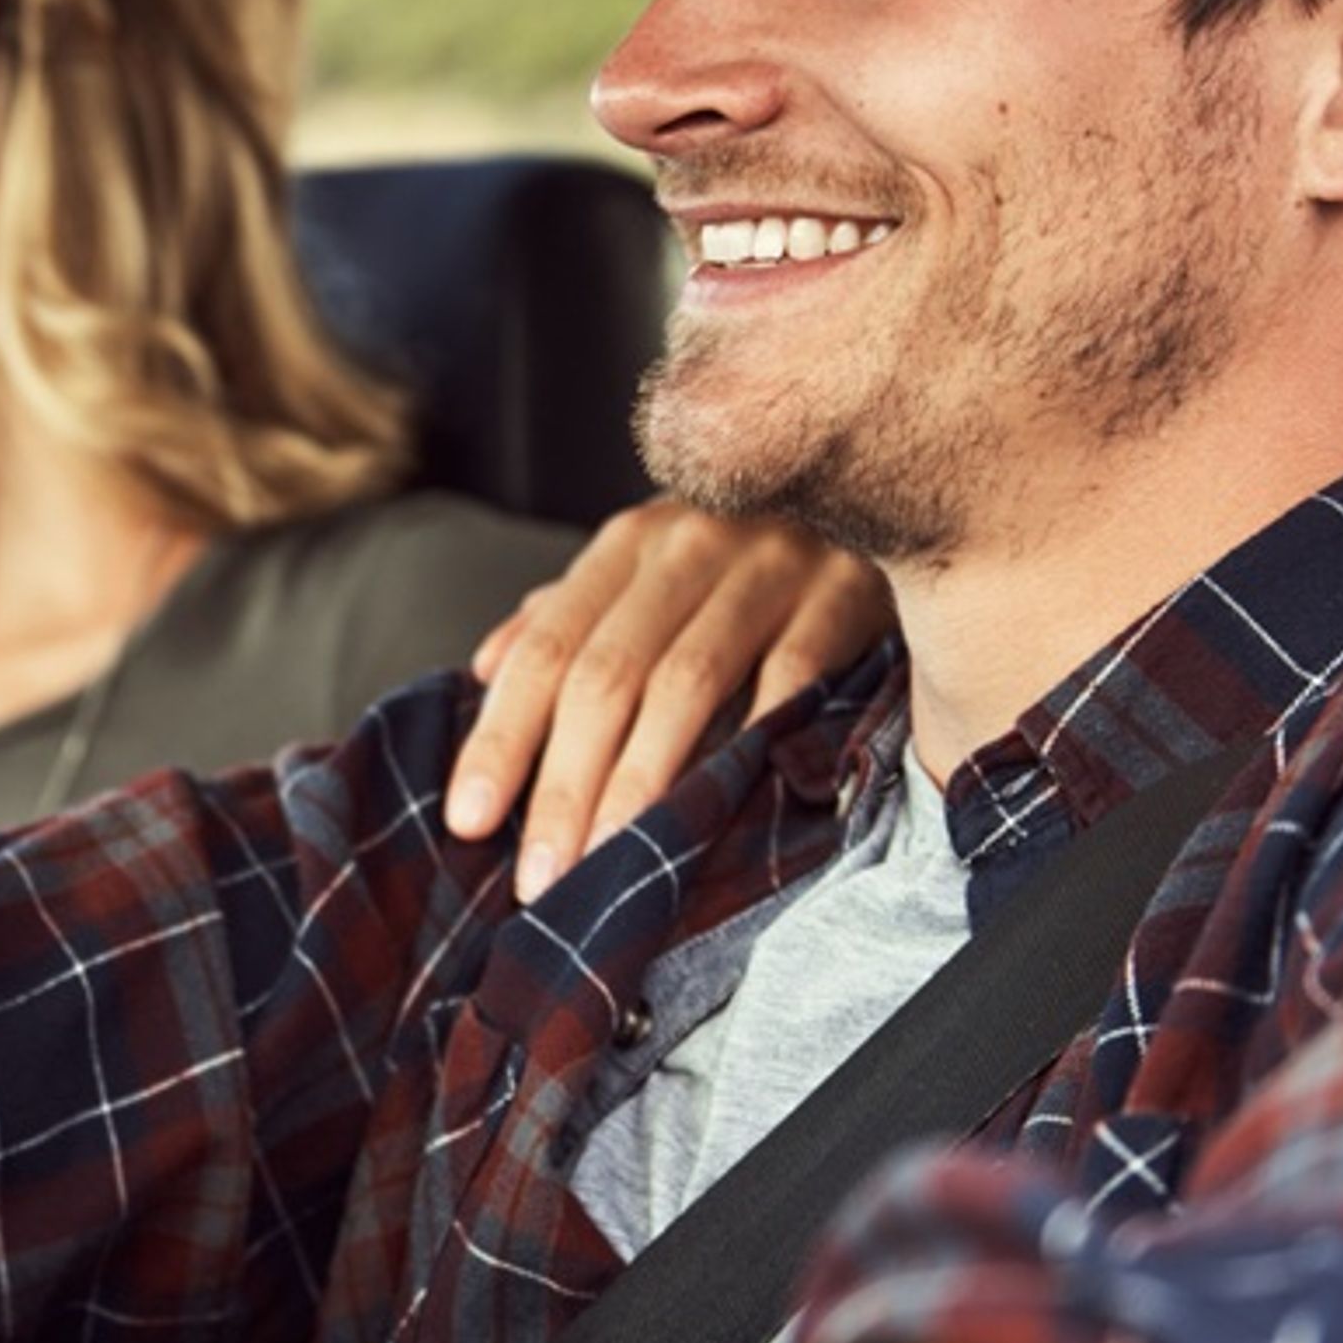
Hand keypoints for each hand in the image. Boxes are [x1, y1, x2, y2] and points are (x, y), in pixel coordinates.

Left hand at [446, 501, 889, 899]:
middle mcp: (690, 544)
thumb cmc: (744, 550)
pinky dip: (753, 738)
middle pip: (608, 676)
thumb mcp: (650, 562)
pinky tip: (722, 805)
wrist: (875, 464)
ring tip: (607, 863)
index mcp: (630, 542)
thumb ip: (569, 613)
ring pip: (686, 685)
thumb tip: (481, 669)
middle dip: (565, 785)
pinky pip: (791, 675)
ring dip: (640, 785)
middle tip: (539, 878)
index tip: (467, 819)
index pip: (547, 649)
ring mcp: (772, 564)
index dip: (503, 737)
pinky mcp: (846, 590)